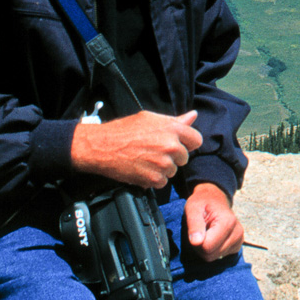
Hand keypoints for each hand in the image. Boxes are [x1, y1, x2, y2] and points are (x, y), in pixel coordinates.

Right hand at [70, 110, 202, 188]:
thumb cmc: (123, 130)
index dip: (187, 143)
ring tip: (146, 159)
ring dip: (163, 168)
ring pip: (173, 170)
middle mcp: (171, 146)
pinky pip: (162, 182)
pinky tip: (142, 169)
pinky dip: (153, 178)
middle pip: (184, 157)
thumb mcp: (149, 118)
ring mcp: (163, 164)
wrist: (102, 147)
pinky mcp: (154, 179)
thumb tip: (193, 116)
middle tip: (155, 151)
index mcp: (172, 129)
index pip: (196, 140)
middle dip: (173, 156)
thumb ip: (174, 120)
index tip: (178, 144)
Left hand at [185, 182, 243, 261]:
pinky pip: (219, 256)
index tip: (195, 229)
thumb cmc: (202, 203)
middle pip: (210, 255)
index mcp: (228, 222)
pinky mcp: (237, 246)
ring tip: (206, 232)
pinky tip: (213, 237)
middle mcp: (237, 232)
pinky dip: (213, 249)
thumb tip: (196, 242)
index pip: (207, 247)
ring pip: (214, 257)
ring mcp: (239, 240)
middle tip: (199, 231)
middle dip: (200, 246)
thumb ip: (194, 224)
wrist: (214, 199)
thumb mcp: (193, 209)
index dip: (196, 241)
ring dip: (205, 248)